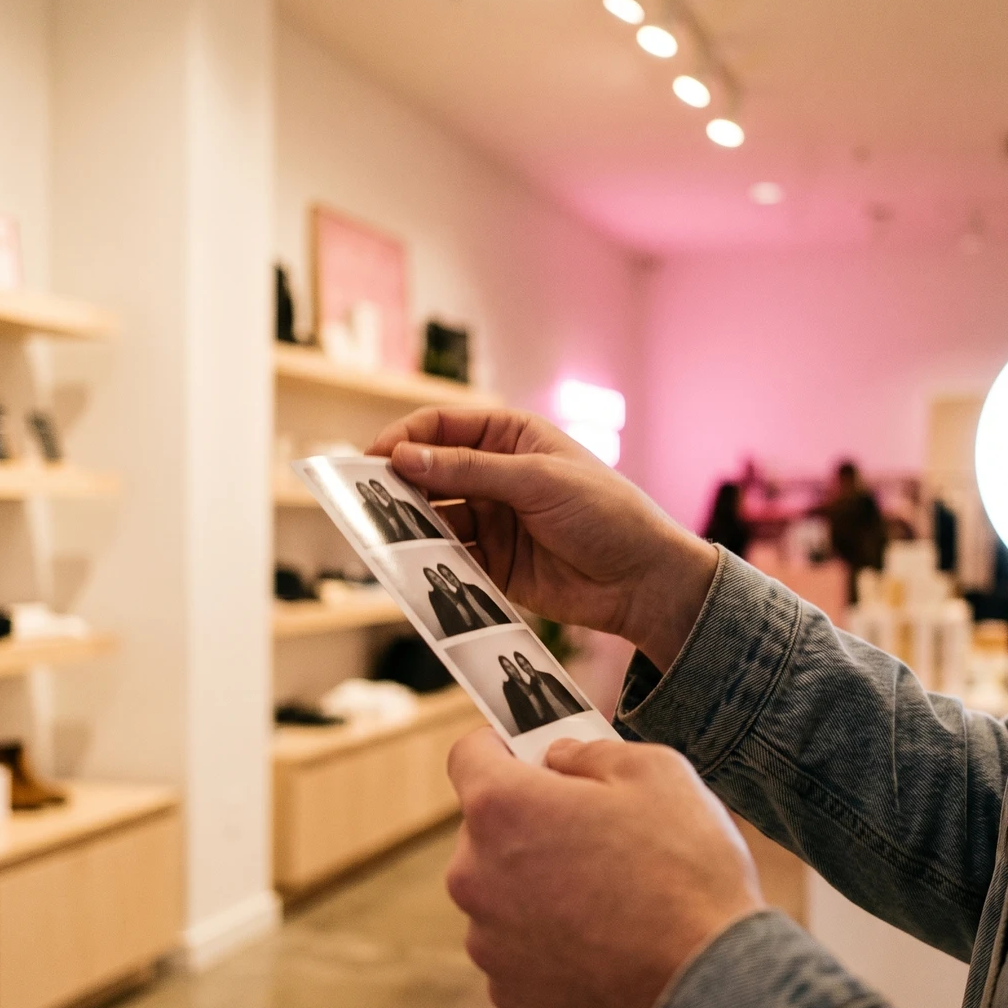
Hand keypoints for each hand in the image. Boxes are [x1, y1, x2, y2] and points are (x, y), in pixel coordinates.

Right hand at [368, 408, 716, 672]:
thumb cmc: (606, 514)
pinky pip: (448, 558)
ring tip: (384, 537)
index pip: (442, 426)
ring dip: (408, 526)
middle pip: (429, 472)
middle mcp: (495, 476)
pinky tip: (411, 567)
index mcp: (511, 438)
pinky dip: (428, 561)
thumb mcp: (539, 481)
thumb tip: (405, 457)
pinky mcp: (492, 564)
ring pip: (433, 518)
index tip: (374, 458)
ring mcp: (492, 521)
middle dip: (397, 484)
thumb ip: (470, 470)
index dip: (405, 437)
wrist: (644, 580)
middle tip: (363, 501)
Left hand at [445, 728, 765, 1007]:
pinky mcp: (509, 994)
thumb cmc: (686, 873)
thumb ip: (590, 752)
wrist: (709, 990)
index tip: (531, 754)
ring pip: (502, 891)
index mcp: (501, 808)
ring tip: (610, 895)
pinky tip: (605, 943)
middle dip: (531, 820)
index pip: (468, 754)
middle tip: (594, 828)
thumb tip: (560, 758)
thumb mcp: (656, 772)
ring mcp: (488, 941)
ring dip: (538, 884)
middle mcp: (474, 875)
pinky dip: (549, 941)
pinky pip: (519, 948)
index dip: (501, 746)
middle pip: (486, 828)